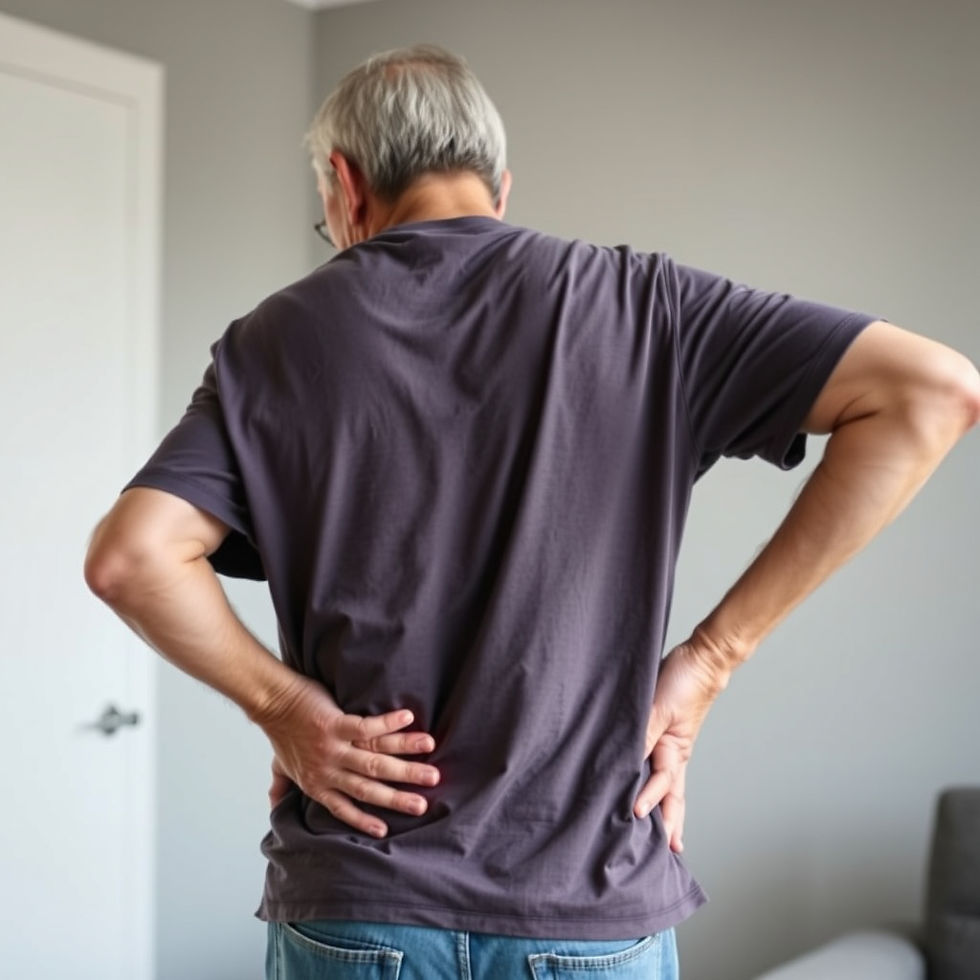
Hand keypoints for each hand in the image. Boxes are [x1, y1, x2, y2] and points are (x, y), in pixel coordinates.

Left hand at [259, 674, 439, 837]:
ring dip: (404, 763)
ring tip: (429, 765)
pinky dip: (389, 724)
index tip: (387, 830)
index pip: (344, 808)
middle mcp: (328, 770)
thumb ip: (281, 788)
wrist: (273, 702)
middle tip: (423, 803)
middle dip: (398, 797)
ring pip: (374, 761)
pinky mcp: (335, 724)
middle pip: (369, 788)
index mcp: (317, 784)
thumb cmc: (280, 734)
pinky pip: (367, 728)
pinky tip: (409, 719)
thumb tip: (274, 808)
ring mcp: (333, 748)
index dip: (364, 820)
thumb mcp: (279, 767)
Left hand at [634, 629, 733, 851]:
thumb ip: (644, 734)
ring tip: (661, 834)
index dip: (646, 799)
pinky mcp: (662, 732)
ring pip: (665, 784)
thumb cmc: (684, 680)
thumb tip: (627, 761)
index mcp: (675, 750)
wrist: (701, 658)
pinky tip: (641, 785)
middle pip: (671, 796)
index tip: (633, 815)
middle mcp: (674, 753)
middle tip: (668, 853)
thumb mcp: (658, 708)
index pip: (659, 783)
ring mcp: (670, 745)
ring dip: (663, 808)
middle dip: (669, 823)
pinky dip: (652, 780)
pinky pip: (655, 763)